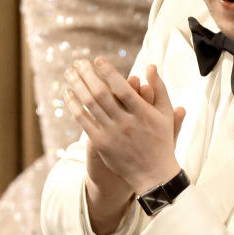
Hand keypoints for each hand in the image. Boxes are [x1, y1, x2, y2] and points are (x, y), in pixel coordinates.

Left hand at [64, 58, 185, 193]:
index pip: (122, 87)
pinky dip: (73, 105)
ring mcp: (112, 134)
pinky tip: (68, 94)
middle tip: (78, 62)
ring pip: (89, 105)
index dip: (108, 72)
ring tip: (69, 73)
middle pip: (101, 93)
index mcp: (143, 113)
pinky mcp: (101, 144)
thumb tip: (150, 65)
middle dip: (87, 75)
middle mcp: (126, 122)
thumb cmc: (161, 139)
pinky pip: (83, 121)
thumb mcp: (165, 113)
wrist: (154, 174)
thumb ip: (159, 88)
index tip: (98, 60)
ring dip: (77, 86)